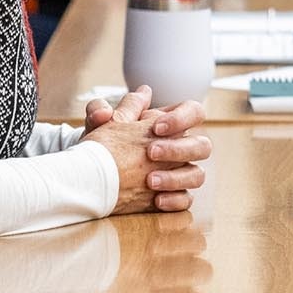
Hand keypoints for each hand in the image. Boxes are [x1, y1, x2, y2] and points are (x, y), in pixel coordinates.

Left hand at [82, 88, 209, 213]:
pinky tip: (156, 200)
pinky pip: (186, 200)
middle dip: (179, 149)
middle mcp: (178, 148)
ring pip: (197, 175)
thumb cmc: (99, 144)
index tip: (156, 128)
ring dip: (176, 177)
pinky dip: (174, 200)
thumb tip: (142, 92)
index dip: (182, 118)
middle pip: (203, 145)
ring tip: (149, 181)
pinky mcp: (172, 196)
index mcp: (168, 124)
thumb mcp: (100, 124)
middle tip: (150, 152)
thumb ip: (113, 106)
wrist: (89, 175)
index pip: (194, 112)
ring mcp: (178, 173)